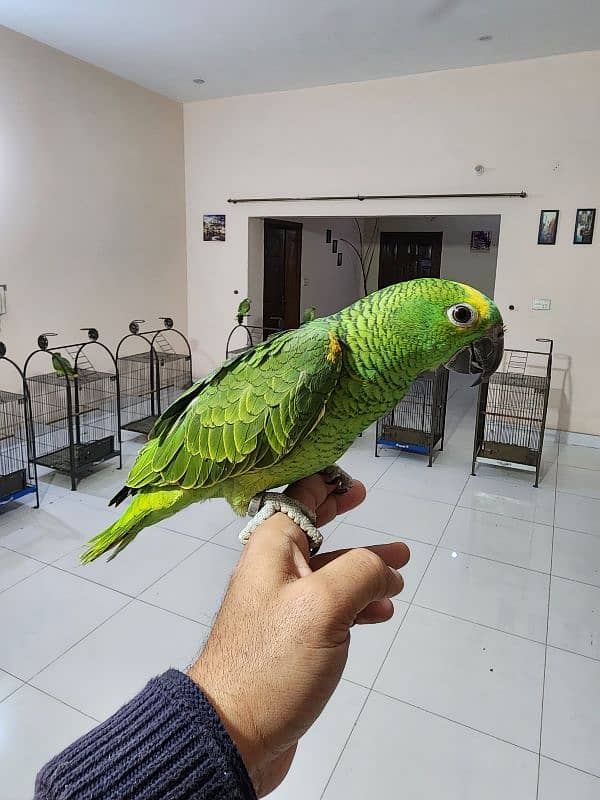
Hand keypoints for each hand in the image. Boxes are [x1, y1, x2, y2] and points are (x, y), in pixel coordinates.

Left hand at [188, 473, 409, 795]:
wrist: (233, 732)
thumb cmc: (273, 659)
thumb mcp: (323, 605)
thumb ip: (360, 571)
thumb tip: (383, 565)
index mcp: (272, 547)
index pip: (297, 496)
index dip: (323, 480)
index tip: (352, 476)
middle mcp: (274, 569)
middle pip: (311, 527)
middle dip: (342, 513)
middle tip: (365, 498)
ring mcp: (282, 605)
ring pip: (328, 570)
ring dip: (363, 567)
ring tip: (399, 571)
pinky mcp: (291, 639)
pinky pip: (329, 607)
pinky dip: (357, 604)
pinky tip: (381, 613)